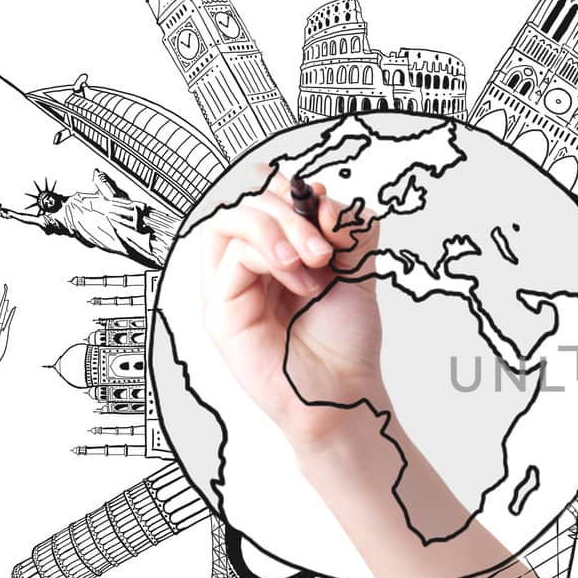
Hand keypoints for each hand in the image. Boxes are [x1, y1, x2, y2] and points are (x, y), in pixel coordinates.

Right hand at [199, 171, 385, 449]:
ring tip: (314, 260)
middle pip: (242, 200)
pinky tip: (302, 282)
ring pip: (228, 219)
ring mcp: (228, 285)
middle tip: (325, 248)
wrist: (345, 390)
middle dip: (289, 211)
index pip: (258, 192)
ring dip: (276, 227)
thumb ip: (346, 228)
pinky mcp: (220, 310)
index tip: (323, 206)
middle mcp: (245, 264)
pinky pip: (232, 256)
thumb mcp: (357, 268)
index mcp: (273, 249)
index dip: (286, 187)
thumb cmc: (345, 339)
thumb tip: (318, 196)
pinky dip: (270, 256)